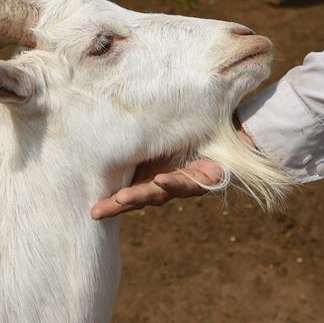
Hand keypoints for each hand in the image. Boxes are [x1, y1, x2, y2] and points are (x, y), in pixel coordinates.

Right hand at [91, 127, 256, 219]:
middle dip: (119, 205)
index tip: (90, 207)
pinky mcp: (209, 179)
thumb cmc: (193, 119)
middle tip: (97, 212)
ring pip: (161, 193)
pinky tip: (160, 180)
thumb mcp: (162, 123)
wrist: (233, 119)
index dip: (111, 198)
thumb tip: (101, 110)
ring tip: (124, 199)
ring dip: (142, 196)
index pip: (128, 186)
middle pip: (141, 196)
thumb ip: (140, 125)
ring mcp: (188, 181)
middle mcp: (168, 180)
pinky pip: (189, 182)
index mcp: (153, 169)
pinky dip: (174, 182)